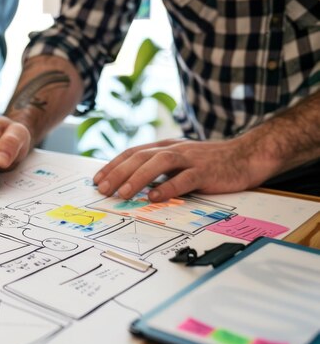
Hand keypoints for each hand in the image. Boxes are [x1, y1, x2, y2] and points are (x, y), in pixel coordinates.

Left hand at [93, 138, 270, 201]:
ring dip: (137, 178)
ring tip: (121, 194)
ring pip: (159, 163)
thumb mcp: (180, 162)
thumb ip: (159, 170)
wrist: (247, 156)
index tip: (97, 180)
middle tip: (103, 190)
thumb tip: (131, 185)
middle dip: (118, 173)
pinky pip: (184, 179)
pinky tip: (154, 197)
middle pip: (141, 157)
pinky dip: (168, 188)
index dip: (113, 165)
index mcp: (166, 146)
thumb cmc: (210, 163)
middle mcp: (175, 149)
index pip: (133, 152)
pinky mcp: (206, 171)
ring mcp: (191, 159)